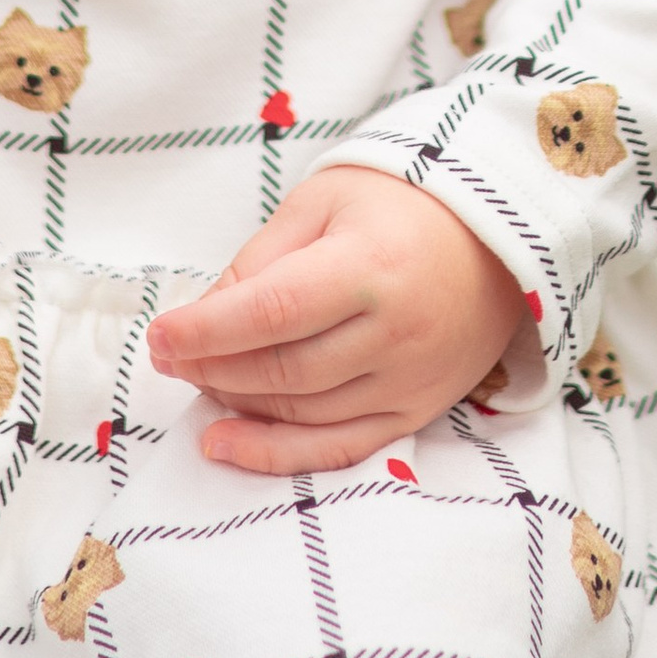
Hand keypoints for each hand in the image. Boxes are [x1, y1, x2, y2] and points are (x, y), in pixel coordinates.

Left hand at [147, 168, 528, 475]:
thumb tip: (205, 317)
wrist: (496, 234)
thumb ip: (261, 259)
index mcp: (370, 266)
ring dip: (236, 404)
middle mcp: (395, 332)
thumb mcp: (323, 202)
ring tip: (197, 382)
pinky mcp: (418, 409)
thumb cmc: (400, 205)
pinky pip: (341, 448)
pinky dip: (278, 455)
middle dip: (211, 367)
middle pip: (282, 369)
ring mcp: (410, 379)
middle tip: (170, 356)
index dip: (205, 331)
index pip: (270, 312)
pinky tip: (226, 445)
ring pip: (302, 412)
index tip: (160, 336)